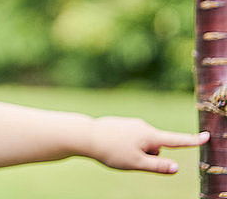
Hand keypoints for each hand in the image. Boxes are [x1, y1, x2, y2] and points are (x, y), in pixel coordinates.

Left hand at [87, 116, 209, 173]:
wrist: (86, 135)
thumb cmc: (111, 150)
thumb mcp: (136, 163)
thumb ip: (157, 166)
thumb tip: (176, 168)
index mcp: (149, 135)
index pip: (175, 140)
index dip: (192, 140)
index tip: (207, 136)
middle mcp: (143, 126)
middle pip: (155, 147)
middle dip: (149, 155)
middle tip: (128, 158)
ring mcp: (132, 124)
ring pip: (143, 144)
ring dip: (136, 151)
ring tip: (117, 151)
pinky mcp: (123, 124)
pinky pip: (132, 140)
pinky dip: (126, 146)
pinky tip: (112, 145)